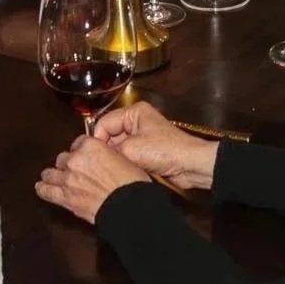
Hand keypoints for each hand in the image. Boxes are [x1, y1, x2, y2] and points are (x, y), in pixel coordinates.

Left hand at [35, 132, 159, 223]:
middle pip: (64, 158)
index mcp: (90, 145)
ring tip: (52, 177)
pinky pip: (46, 191)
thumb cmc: (131, 182)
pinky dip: (43, 189)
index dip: (82, 150)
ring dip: (53, 174)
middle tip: (75, 170)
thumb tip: (103, 159)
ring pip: (51, 173)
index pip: (79, 142)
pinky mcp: (64, 197)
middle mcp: (75, 159)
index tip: (85, 155)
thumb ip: (106, 155)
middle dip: (69, 163)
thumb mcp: (122, 158)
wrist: (127, 205)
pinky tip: (41, 187)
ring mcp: (67, 178)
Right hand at [93, 101, 219, 189]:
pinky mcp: (145, 151)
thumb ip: (110, 150)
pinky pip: (127, 155)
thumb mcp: (132, 149)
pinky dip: (123, 163)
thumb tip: (95, 156)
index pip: (104, 122)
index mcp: (134, 112)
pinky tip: (121, 171)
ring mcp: (141, 136)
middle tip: (99, 164)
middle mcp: (136, 121)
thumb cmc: (165, 151)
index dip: (97, 139)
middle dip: (106, 149)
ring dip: (115, 158)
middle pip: (110, 134)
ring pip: (117, 147)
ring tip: (110, 169)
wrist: (190, 165)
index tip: (93, 156)